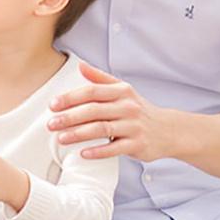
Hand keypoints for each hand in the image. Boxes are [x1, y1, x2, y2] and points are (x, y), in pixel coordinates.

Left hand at [46, 61, 160, 159]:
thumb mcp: (123, 90)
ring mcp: (134, 126)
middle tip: (51, 124)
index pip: (92, 92)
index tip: (53, 105)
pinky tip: (83, 153)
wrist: (168, 130)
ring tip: (61, 139)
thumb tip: (80, 65)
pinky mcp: (138, 144)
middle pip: (94, 110)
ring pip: (102, 129)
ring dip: (79, 134)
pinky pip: (115, 148)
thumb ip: (100, 78)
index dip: (71, 98)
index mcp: (122, 91)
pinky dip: (98, 151)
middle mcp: (128, 107)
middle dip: (70, 117)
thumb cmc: (139, 109)